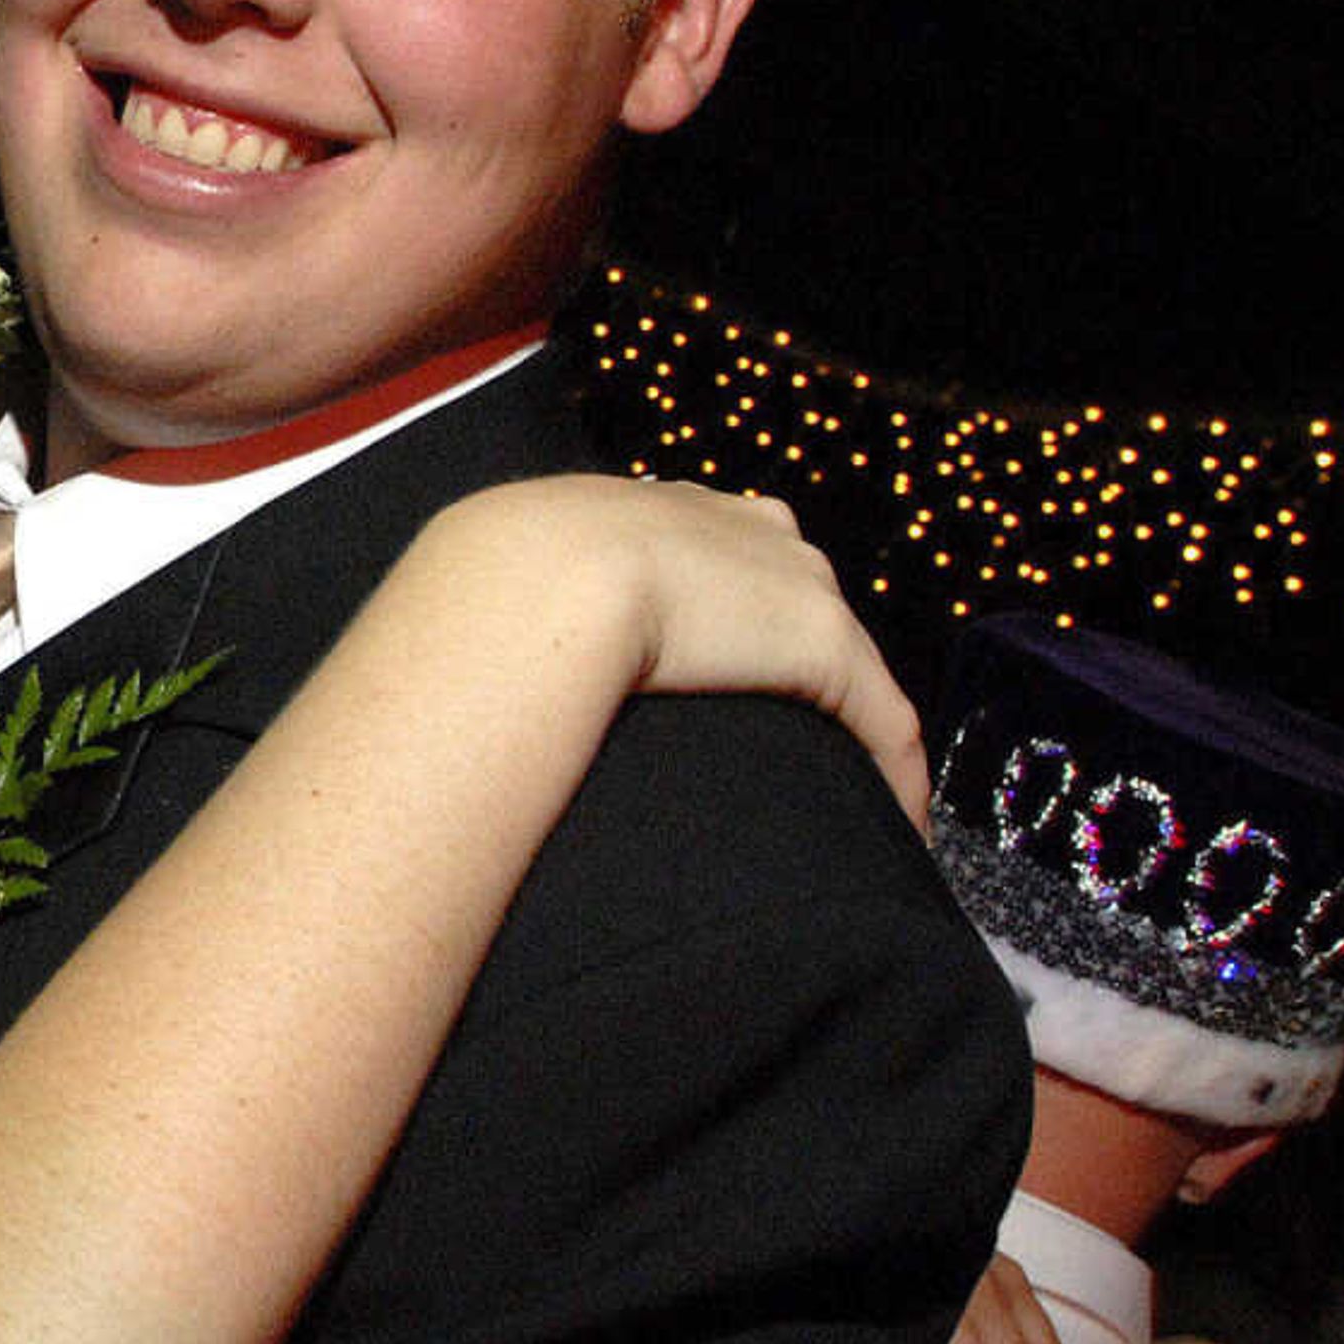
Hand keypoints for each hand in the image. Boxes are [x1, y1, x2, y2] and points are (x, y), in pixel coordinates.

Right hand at [422, 478, 927, 816]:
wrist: (525, 587)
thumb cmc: (480, 599)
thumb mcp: (490, 585)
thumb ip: (504, 615)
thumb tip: (446, 669)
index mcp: (659, 509)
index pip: (722, 547)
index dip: (729, 611)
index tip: (720, 678)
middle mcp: (741, 526)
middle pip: (795, 594)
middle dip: (799, 665)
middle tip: (790, 752)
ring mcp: (789, 580)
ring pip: (850, 664)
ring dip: (854, 732)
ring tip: (852, 802)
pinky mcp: (824, 644)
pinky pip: (883, 722)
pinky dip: (894, 780)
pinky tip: (897, 834)